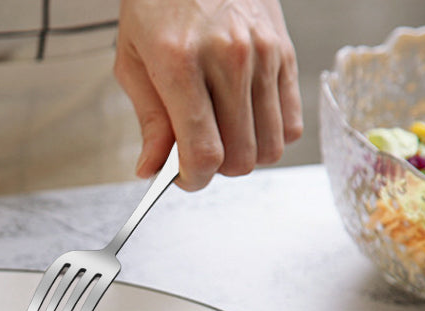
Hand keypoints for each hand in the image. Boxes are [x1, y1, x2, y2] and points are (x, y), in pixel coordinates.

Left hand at [114, 0, 302, 189]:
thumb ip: (148, 120)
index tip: (182, 178)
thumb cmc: (156, 4)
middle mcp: (228, 59)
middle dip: (217, 169)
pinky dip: (269, 134)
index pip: (203, 151)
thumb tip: (152, 169)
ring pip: (271, 145)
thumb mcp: (132, 59)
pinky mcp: (285, 51)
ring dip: (245, 154)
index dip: (192, 179)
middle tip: (197, 154)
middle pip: (242, 156)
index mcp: (180, 63)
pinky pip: (291, 121)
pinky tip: (243, 120)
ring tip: (221, 135)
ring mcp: (264, 54)